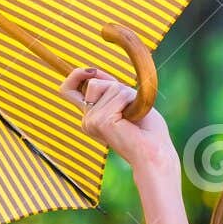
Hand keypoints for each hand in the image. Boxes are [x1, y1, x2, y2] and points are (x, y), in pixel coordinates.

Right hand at [57, 62, 174, 173]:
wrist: (155, 151)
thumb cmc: (146, 129)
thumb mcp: (124, 99)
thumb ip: (108, 86)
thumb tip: (91, 72)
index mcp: (90, 117)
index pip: (67, 90)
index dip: (76, 76)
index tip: (91, 72)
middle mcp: (86, 121)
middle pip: (92, 83)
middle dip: (113, 86)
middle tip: (127, 107)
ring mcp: (91, 121)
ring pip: (107, 86)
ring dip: (125, 95)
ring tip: (132, 115)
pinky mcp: (101, 121)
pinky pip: (118, 94)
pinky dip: (130, 100)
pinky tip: (133, 117)